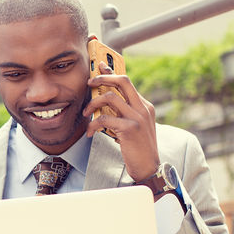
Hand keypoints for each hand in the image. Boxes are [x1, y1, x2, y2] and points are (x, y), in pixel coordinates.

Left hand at [83, 62, 159, 181]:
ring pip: (110, 97)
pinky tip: (90, 133)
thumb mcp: (133, 125)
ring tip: (86, 114)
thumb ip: (123, 112)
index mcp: (144, 105)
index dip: (111, 72)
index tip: (99, 66)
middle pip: (122, 81)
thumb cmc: (136, 147)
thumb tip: (104, 100)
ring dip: (93, 104)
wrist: (148, 166)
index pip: (127, 81)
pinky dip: (93, 125)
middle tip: (89, 83)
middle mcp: (143, 108)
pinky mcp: (130, 128)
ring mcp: (138, 117)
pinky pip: (105, 119)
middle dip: (103, 78)